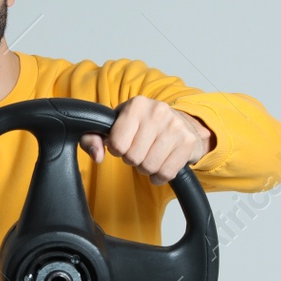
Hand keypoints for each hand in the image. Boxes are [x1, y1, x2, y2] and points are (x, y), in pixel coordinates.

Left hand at [79, 97, 212, 184]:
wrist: (181, 122)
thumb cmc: (142, 126)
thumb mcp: (114, 125)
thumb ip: (93, 138)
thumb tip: (97, 156)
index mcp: (136, 105)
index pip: (117, 144)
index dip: (117, 150)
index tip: (123, 144)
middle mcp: (157, 112)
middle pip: (133, 158)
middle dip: (132, 159)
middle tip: (139, 150)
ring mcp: (175, 127)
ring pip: (149, 167)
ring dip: (146, 168)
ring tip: (149, 155)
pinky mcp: (187, 143)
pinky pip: (166, 173)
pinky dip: (160, 176)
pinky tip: (160, 164)